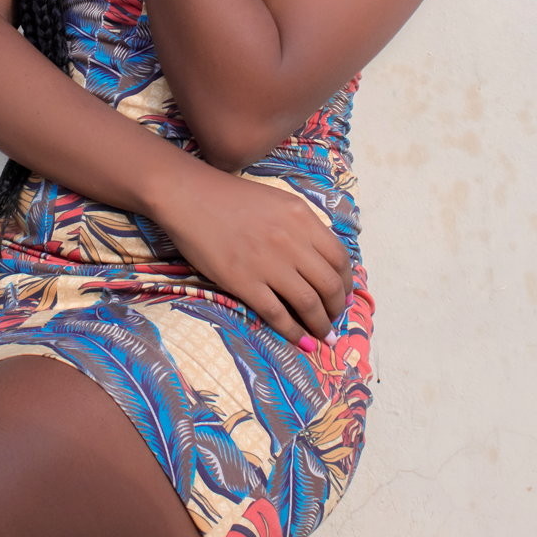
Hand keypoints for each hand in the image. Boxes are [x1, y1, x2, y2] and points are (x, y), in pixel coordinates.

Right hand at [154, 167, 353, 347]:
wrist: (189, 196)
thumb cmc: (232, 197)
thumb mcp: (277, 201)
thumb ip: (302, 227)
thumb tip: (320, 261)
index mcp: (302, 217)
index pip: (340, 257)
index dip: (347, 282)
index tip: (343, 294)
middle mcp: (291, 240)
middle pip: (330, 284)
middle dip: (337, 308)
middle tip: (334, 318)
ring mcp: (268, 263)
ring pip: (309, 304)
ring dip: (320, 325)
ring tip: (322, 334)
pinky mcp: (244, 281)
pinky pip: (278, 315)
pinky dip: (293, 332)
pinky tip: (299, 340)